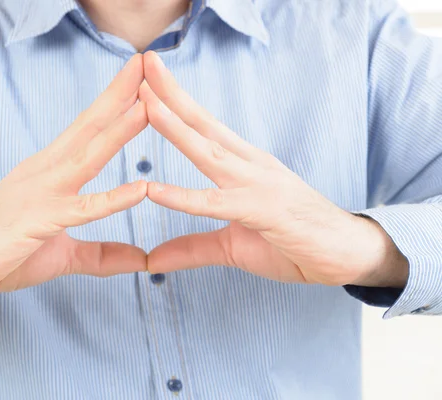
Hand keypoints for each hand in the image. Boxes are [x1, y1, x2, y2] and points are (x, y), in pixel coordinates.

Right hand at [0, 55, 148, 307]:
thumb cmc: (1, 251)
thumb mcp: (63, 254)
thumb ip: (103, 254)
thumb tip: (142, 260)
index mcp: (49, 170)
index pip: (87, 129)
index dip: (114, 102)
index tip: (140, 78)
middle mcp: (46, 171)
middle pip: (89, 127)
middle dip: (120, 94)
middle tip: (148, 62)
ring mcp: (42, 193)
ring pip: (89, 156)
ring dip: (119, 129)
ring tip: (149, 103)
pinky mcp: (38, 221)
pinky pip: (82, 210)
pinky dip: (113, 199)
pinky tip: (142, 189)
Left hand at [140, 51, 407, 287]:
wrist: (349, 256)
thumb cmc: (293, 243)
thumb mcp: (232, 246)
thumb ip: (190, 248)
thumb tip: (151, 260)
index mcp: (245, 165)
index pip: (206, 127)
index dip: (177, 102)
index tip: (148, 80)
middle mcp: (250, 166)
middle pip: (204, 125)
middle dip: (172, 93)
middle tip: (144, 61)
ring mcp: (259, 185)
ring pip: (209, 152)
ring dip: (175, 126)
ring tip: (145, 101)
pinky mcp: (264, 212)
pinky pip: (216, 204)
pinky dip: (184, 198)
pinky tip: (152, 190)